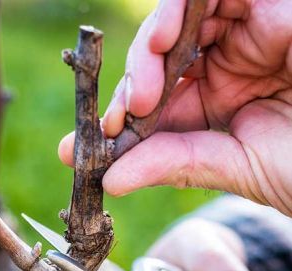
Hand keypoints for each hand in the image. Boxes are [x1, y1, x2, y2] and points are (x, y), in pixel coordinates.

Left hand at [59, 0, 291, 215]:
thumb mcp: (233, 168)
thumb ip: (174, 164)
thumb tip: (112, 179)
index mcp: (213, 106)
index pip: (152, 106)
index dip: (116, 123)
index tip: (77, 150)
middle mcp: (223, 66)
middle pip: (157, 60)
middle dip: (131, 85)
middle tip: (121, 116)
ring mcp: (244, 31)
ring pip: (178, 20)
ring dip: (150, 47)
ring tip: (144, 87)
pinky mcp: (268, 4)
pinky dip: (181, 7)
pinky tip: (164, 37)